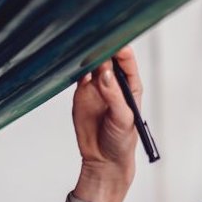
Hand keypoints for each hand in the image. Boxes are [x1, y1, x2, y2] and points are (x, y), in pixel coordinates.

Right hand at [72, 47, 141, 195]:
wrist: (103, 159)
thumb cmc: (121, 141)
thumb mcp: (123, 120)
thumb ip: (114, 97)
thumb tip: (106, 74)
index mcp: (130, 86)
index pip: (127, 61)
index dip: (121, 48)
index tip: (112, 41)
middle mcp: (114, 83)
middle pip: (108, 57)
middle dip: (102, 47)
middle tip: (93, 42)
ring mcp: (97, 86)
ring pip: (92, 62)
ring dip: (87, 55)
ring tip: (81, 50)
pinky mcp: (81, 92)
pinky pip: (78, 73)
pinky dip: (75, 66)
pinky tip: (71, 62)